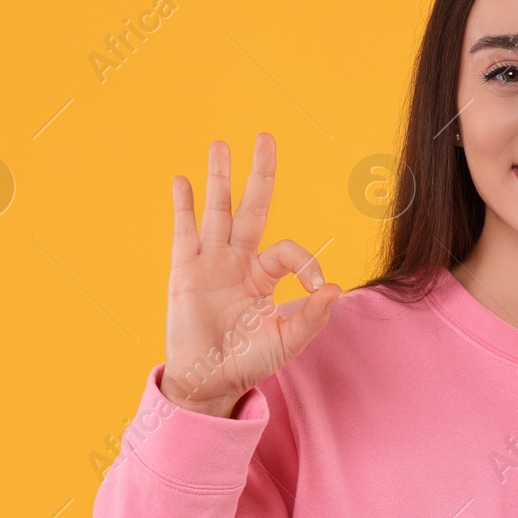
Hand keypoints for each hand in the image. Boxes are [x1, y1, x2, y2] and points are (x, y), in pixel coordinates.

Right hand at [161, 133, 340, 416]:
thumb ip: (312, 317)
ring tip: (220, 144)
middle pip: (252, 206)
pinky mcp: (185, 272)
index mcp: (265, 275)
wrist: (209, 381)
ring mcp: (211, 263)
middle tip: (265, 136)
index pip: (289, 251)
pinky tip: (182, 180)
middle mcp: (239, 261)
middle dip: (259, 172)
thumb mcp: (288, 341)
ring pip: (217, 211)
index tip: (316, 285)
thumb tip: (335, 288)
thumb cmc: (249, 363)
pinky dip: (184, 206)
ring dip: (219, 178)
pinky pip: (185, 232)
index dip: (306, 262)